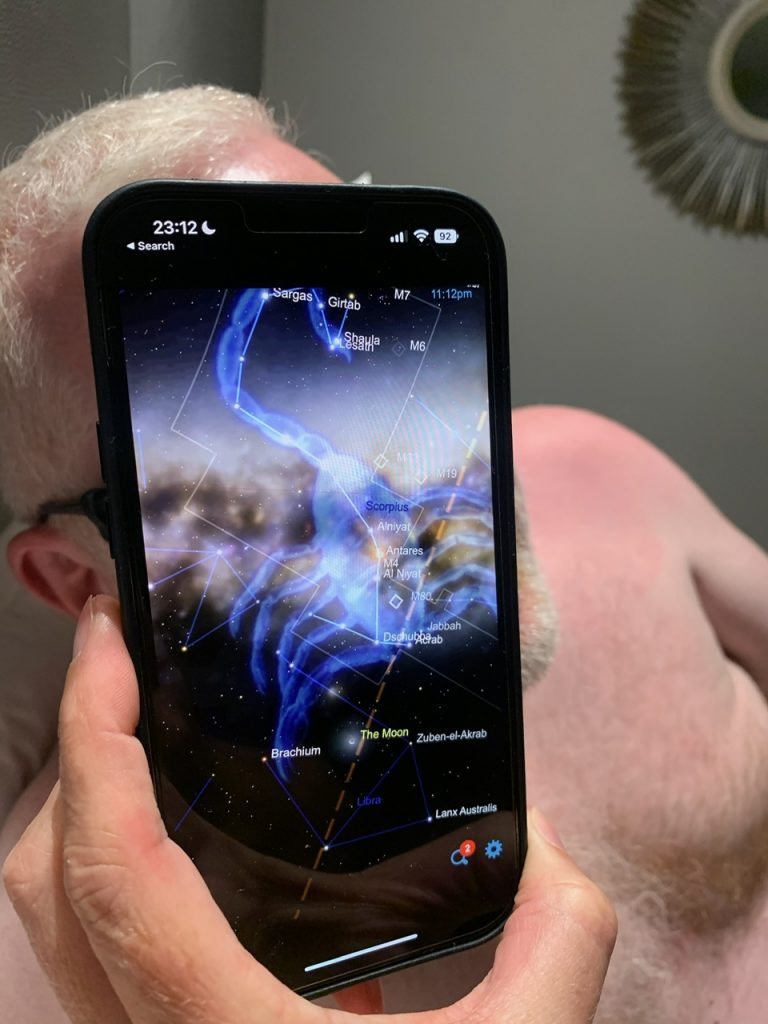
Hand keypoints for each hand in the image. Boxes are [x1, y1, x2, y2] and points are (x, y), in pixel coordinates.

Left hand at [3, 596, 616, 1021]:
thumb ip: (554, 942)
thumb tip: (552, 844)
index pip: (110, 864)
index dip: (92, 739)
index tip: (111, 639)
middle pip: (45, 877)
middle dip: (71, 752)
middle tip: (128, 667)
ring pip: (50, 915)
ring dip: (76, 807)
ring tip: (138, 729)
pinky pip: (88, 947)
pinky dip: (106, 868)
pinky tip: (178, 836)